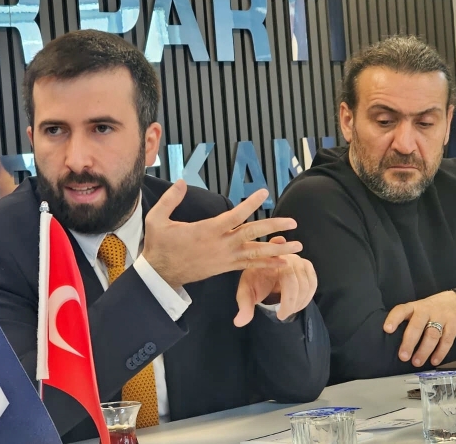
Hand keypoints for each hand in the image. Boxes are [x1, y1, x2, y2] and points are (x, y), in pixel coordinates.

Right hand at [142, 180, 302, 287]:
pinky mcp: (225, 268)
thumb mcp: (157, 220)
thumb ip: (170, 200)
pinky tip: (283, 262)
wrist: (161, 275)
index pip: (234, 215)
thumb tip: (182, 181)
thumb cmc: (159, 246)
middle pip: (252, 235)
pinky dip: (267, 263)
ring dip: (278, 249)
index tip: (264, 192)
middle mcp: (221, 245)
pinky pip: (250, 265)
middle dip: (274, 227)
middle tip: (293, 223)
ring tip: (298, 246)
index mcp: (207, 230)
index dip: (251, 203)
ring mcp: (225, 258)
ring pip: (256, 253)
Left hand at [233, 236, 317, 326]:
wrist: (263, 274)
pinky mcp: (307, 267)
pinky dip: (307, 297)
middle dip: (291, 303)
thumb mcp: (246, 294)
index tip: (280, 311)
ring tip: (289, 311)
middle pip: (297, 283)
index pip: (285, 275)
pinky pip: (313, 283)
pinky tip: (298, 305)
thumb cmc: (255, 282)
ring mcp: (300, 261)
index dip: (287, 294)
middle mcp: (288, 256)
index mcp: (271, 260)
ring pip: (307, 284)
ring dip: (300, 302)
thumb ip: (244, 307)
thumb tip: (239, 323)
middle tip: (282, 315)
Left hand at [383, 290, 455, 366]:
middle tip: (403, 356)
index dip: (394, 319)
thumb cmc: (433, 308)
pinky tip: (434, 361)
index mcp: (415, 306)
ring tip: (416, 362)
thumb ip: (410, 319)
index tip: (387, 329)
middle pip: (417, 326)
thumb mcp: (420, 308)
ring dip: (424, 350)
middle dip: (409, 342)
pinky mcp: (454, 325)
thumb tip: (394, 339)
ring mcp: (442, 317)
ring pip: (432, 335)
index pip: (402, 310)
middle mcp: (427, 311)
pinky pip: (447, 341)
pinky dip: (440, 353)